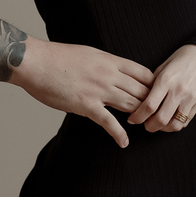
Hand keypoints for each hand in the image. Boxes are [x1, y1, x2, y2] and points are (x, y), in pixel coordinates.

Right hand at [12, 37, 153, 147]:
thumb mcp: (89, 54)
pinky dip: (119, 133)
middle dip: (152, 104)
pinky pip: (108, 121)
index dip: (154, 85)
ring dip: (140, 117)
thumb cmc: (58, 58)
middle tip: (159, 116)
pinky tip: (125, 142)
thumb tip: (114, 70)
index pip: (143, 73)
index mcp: (110, 61)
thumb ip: (104, 64)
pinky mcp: (86, 105)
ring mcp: (99, 91)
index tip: (159, 95)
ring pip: (130, 105)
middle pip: (141, 91)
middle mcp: (109, 75)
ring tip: (147, 127)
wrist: (36, 62)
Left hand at [126, 44, 195, 133]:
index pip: (149, 106)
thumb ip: (152, 83)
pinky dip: (175, 125)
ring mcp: (190, 99)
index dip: (138, 116)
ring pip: (174, 125)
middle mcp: (178, 91)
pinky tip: (170, 120)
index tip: (133, 119)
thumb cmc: (183, 58)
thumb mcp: (163, 66)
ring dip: (163, 128)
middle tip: (145, 124)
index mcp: (166, 80)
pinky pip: (185, 121)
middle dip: (149, 126)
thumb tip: (141, 99)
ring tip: (158, 124)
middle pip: (161, 119)